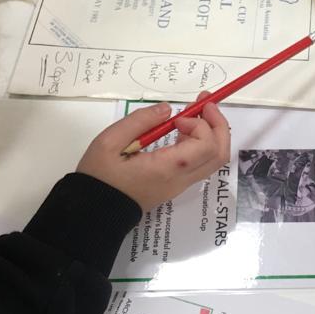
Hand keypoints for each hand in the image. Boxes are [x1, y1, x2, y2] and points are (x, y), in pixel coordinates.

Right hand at [76, 96, 230, 210]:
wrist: (95, 211)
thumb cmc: (99, 177)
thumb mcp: (109, 141)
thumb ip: (139, 121)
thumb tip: (167, 109)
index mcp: (167, 169)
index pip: (206, 146)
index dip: (200, 124)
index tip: (178, 117)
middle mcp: (181, 179)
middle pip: (219, 154)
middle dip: (218, 124)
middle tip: (204, 102)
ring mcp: (181, 184)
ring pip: (213, 159)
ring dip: (211, 132)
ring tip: (195, 111)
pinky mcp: (176, 184)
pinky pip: (200, 163)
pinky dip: (201, 142)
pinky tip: (183, 129)